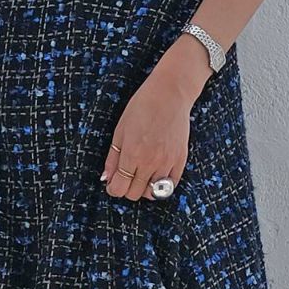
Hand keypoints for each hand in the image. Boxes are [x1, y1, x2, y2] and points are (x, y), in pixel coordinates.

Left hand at [101, 47, 206, 201]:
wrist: (170, 94)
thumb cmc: (142, 107)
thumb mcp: (120, 131)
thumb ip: (113, 157)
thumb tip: (107, 178)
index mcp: (132, 154)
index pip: (119, 188)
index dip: (113, 189)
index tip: (113, 184)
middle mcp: (150, 162)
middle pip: (134, 193)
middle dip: (126, 188)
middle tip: (126, 177)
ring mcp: (167, 162)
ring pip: (153, 193)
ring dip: (144, 188)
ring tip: (141, 175)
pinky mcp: (181, 159)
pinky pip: (171, 185)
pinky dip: (162, 185)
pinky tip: (156, 174)